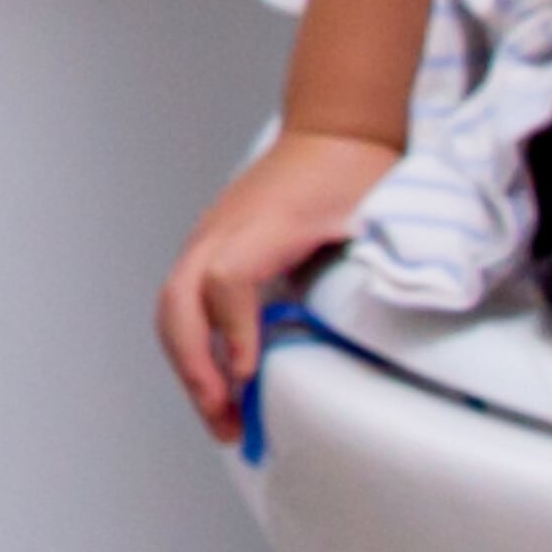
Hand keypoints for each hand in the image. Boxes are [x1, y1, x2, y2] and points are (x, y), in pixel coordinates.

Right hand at [157, 129, 400, 442]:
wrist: (333, 130)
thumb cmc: (355, 167)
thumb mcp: (376, 211)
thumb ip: (376, 260)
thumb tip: (378, 321)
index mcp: (262, 221)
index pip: (226, 278)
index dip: (234, 330)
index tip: (250, 374)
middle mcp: (221, 230)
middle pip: (179, 303)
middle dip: (197, 369)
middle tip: (227, 421)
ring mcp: (207, 239)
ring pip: (173, 312)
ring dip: (190, 368)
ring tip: (221, 420)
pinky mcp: (208, 251)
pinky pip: (184, 306)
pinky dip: (194, 350)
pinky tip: (221, 387)